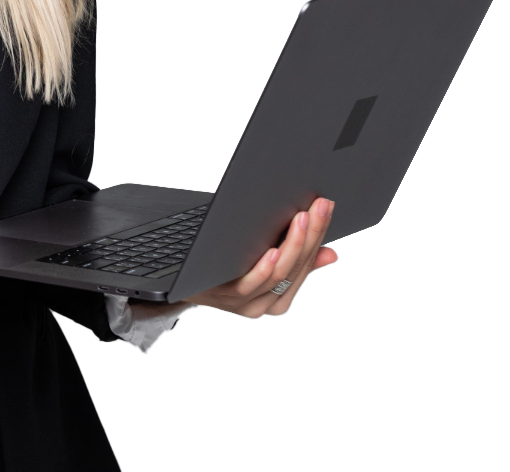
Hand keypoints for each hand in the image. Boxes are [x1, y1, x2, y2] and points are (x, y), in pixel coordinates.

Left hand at [179, 197, 337, 318]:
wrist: (180, 285)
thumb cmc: (221, 270)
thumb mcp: (261, 261)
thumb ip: (293, 260)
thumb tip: (329, 253)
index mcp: (280, 296)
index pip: (307, 263)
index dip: (319, 235)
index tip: (325, 208)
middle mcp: (267, 302)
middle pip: (296, 268)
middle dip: (311, 234)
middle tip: (317, 207)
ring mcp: (247, 301)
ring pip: (279, 275)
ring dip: (292, 245)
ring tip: (300, 221)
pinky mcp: (226, 296)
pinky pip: (251, 284)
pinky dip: (265, 268)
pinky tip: (272, 251)